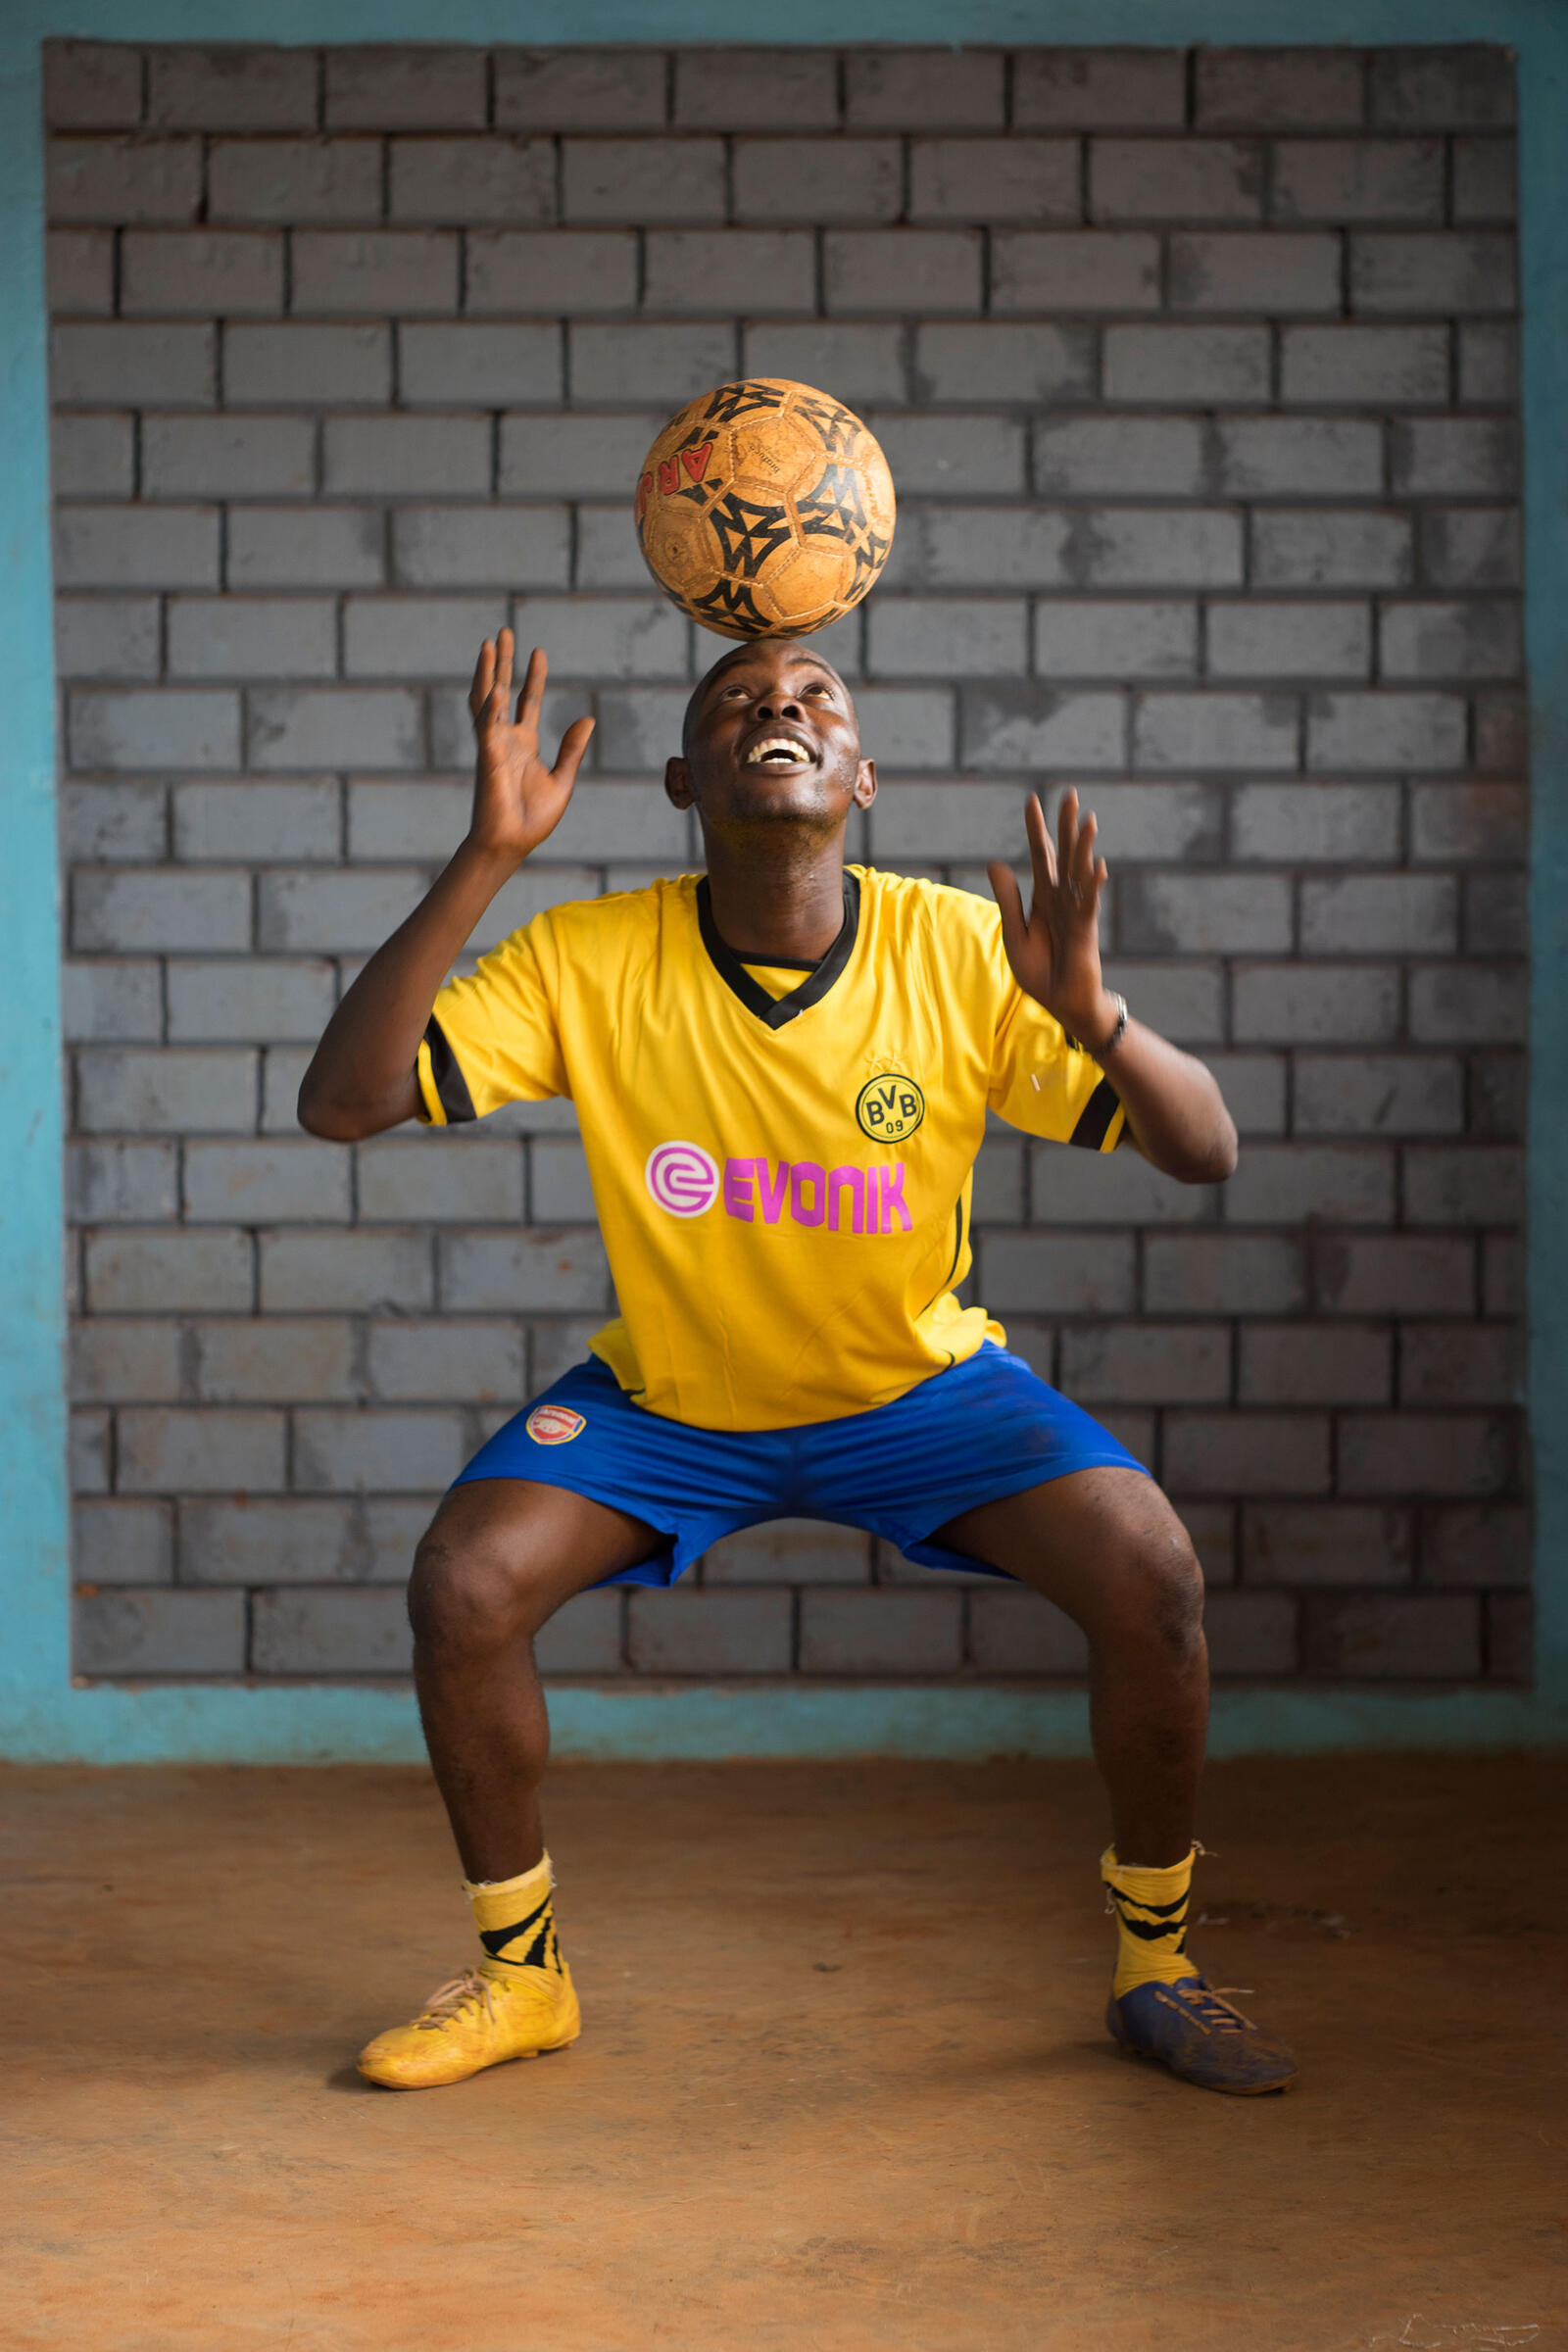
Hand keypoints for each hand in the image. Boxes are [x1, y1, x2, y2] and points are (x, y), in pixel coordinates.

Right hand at [466, 630, 594, 866]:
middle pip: (504, 691)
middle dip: (504, 662)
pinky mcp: (486, 757)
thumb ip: (572, 749)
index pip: (528, 701)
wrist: (512, 843)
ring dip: (488, 672)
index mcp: (524, 744)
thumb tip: (587, 719)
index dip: (534, 677)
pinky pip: (486, 726)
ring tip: (490, 643)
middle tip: (504, 632)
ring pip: (486, 699)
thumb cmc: (533, 819)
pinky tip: (495, 686)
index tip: (538, 652)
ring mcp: (493, 745)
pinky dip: (489, 706)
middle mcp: (506, 739)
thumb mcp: (562, 780)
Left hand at [987, 789, 1115, 1046]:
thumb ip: (1007, 898)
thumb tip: (994, 861)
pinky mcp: (1085, 932)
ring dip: (1084, 847)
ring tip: (1088, 819)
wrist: (1060, 1002)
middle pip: (1065, 855)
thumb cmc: (1041, 970)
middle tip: (1070, 793)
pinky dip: (1092, 886)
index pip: (1041, 856)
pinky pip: (1089, 905)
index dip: (1036, 829)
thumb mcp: (1015, 932)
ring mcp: (1076, 913)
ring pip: (1080, 874)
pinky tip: (1098, 865)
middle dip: (1066, 825)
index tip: (1031, 799)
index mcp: (1045, 897)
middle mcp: (1063, 899)